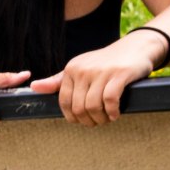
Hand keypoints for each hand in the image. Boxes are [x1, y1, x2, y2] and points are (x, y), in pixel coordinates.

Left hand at [28, 42, 154, 125]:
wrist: (136, 47)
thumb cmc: (106, 62)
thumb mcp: (80, 68)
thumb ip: (58, 81)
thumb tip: (33, 87)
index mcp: (71, 69)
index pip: (64, 102)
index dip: (73, 117)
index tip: (83, 120)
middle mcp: (83, 70)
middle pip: (78, 107)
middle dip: (88, 121)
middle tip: (98, 122)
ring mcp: (101, 72)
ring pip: (92, 106)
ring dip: (100, 119)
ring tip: (107, 119)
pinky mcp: (119, 74)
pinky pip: (109, 100)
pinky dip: (112, 112)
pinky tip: (115, 114)